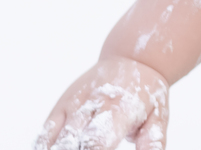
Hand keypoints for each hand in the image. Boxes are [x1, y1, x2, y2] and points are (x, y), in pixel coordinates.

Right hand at [35, 56, 169, 149]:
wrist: (134, 60)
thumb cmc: (147, 94)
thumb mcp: (158, 117)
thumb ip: (151, 143)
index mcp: (119, 109)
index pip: (97, 141)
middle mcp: (92, 105)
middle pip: (71, 143)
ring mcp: (73, 105)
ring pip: (54, 139)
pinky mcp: (60, 107)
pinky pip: (44, 133)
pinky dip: (42, 147)